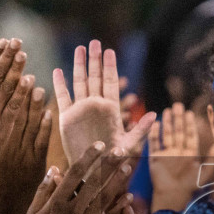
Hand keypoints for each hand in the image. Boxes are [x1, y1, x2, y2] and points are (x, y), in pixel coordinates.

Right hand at [20, 140, 135, 213]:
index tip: (99, 144)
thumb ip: (43, 191)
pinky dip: (119, 208)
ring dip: (117, 182)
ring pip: (104, 199)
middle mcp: (72, 212)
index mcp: (56, 203)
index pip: (75, 174)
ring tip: (128, 167)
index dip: (88, 158)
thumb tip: (55, 169)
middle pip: (94, 183)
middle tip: (121, 150)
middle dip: (108, 164)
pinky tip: (129, 197)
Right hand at [53, 40, 156, 164]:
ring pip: (79, 82)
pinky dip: (60, 84)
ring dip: (79, 66)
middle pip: (95, 77)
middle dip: (95, 60)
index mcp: (110, 109)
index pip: (111, 82)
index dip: (110, 66)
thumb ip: (141, 130)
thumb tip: (155, 115)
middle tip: (94, 42)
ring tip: (79, 49)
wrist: (92, 171)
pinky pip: (63, 97)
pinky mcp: (67, 118)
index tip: (110, 50)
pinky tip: (58, 70)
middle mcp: (95, 106)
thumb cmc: (112, 161)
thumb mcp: (129, 145)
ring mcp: (81, 110)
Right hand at [148, 103, 203, 213]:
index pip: (190, 135)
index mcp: (189, 154)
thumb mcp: (204, 173)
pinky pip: (154, 144)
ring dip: (167, 123)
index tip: (190, 112)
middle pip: (178, 132)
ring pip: (166, 135)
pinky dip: (154, 134)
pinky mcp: (155, 159)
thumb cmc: (188, 186)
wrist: (172, 197)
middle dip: (178, 119)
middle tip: (177, 105)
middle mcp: (178, 152)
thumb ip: (212, 158)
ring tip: (167, 111)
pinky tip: (155, 124)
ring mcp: (166, 154)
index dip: (190, 124)